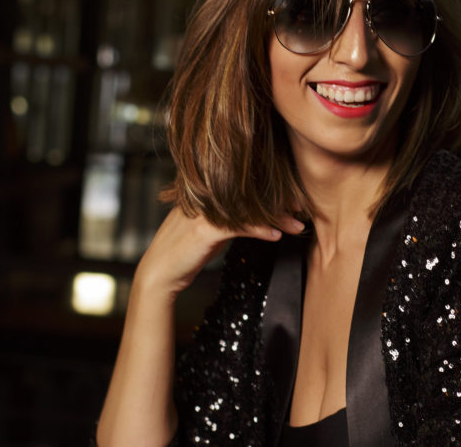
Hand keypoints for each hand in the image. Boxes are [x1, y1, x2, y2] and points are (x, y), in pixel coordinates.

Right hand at [134, 206, 306, 298]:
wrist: (159, 274)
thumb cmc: (187, 252)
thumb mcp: (212, 230)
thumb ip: (230, 218)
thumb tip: (257, 216)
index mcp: (205, 193)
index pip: (244, 185)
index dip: (271, 190)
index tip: (293, 198)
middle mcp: (204, 197)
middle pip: (249, 193)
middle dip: (279, 200)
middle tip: (302, 207)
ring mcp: (202, 212)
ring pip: (247, 209)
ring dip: (276, 217)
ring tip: (297, 225)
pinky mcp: (203, 230)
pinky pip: (238, 226)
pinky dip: (259, 230)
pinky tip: (275, 236)